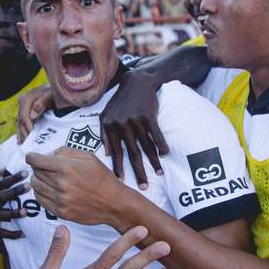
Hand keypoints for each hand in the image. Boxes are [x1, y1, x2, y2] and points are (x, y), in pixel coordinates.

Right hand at [0, 169, 29, 238]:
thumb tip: (2, 168)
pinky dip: (10, 234)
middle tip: (29, 186)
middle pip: (2, 198)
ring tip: (25, 211)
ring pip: (1, 216)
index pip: (0, 184)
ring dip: (14, 214)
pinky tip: (21, 233)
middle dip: (16, 192)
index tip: (25, 173)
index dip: (13, 178)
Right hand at [17, 84, 52, 142]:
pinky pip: (22, 122)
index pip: (24, 116)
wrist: (56, 87)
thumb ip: (43, 103)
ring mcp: (23, 106)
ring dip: (22, 133)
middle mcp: (22, 101)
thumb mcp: (52, 95)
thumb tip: (32, 115)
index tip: (32, 135)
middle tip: (28, 144)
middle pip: (21, 120)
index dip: (28, 126)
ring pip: (20, 122)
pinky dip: (22, 130)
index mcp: (27, 97)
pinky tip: (21, 140)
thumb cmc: (56, 91)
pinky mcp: (26, 109)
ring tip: (24, 144)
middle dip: (24, 132)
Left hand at [26, 147, 131, 228]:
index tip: (31, 157)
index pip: (37, 161)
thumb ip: (65, 151)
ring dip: (37, 180)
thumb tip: (49, 154)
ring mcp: (60, 199)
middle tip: (44, 167)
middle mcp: (61, 184)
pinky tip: (48, 190)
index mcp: (66, 167)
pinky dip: (40, 193)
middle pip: (35, 173)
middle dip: (37, 167)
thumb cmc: (102, 177)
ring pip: (35, 186)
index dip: (31, 157)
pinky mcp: (60, 211)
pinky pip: (40, 200)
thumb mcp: (88, 156)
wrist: (114, 203)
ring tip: (46, 179)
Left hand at [99, 70, 167, 187]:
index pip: (115, 152)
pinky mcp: (148, 115)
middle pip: (131, 153)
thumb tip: (107, 155)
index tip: (122, 182)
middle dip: (138, 171)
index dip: (119, 168)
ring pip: (145, 145)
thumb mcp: (105, 114)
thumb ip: (103, 134)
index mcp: (109, 126)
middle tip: (144, 187)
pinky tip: (165, 154)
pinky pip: (156, 134)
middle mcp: (121, 124)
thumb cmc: (120, 101)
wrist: (135, 82)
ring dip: (153, 161)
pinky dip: (161, 144)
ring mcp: (135, 119)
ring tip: (160, 173)